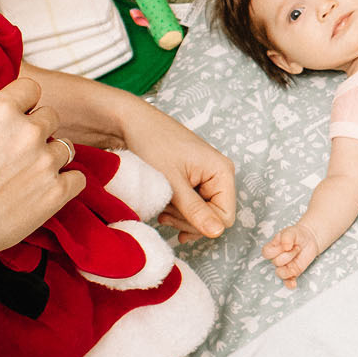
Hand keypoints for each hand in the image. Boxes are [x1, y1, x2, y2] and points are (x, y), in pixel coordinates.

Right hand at [0, 76, 85, 264]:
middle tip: (19, 148)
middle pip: (51, 117)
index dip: (23, 101)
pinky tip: (47, 188)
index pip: (30, 89)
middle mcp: (28, 133)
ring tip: (30, 172)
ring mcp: (45, 163)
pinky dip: (66, 182)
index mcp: (0, 112)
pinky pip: (77, 178)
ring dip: (50, 156)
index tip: (18, 112)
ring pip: (65, 147)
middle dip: (37, 129)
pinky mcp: (56, 193)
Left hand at [119, 103, 238, 242]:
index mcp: (222, 172)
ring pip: (202, 213)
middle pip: (215, 217)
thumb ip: (195, 210)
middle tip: (165, 212)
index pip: (225, 217)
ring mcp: (207, 177)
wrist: (131, 123)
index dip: (201, 224)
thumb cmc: (152, 144)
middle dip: (189, 220)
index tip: (175, 216)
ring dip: (181, 217)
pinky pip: (193, 204)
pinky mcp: (194, 179)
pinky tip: (164, 209)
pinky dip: (178, 210)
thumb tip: (217, 233)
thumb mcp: (172, 182)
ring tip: (161, 208)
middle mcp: (219, 174)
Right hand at [262, 221, 326, 288]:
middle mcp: (277, 258)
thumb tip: (285, 247)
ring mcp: (285, 266)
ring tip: (297, 254)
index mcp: (272, 248)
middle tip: (296, 247)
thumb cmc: (297, 235)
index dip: (276, 250)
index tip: (286, 245)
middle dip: (288, 255)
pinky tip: (293, 283)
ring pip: (281, 273)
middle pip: (276, 262)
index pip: (266, 253)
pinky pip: (288, 281)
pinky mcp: (293, 272)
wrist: (310, 239)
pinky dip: (289, 284)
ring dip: (290, 265)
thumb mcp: (291, 231)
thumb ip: (286, 237)